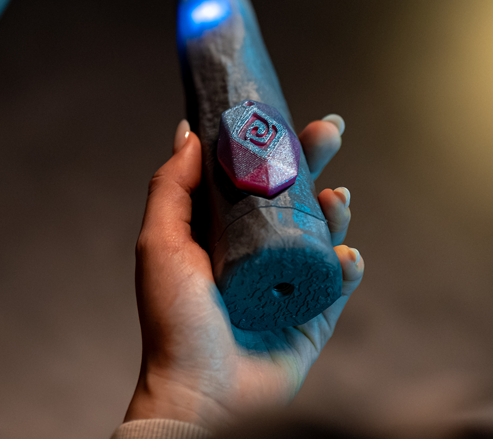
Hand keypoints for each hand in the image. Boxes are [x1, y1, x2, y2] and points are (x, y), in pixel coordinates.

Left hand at [125, 115, 361, 428]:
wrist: (201, 393)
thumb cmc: (173, 320)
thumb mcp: (159, 243)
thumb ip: (170, 187)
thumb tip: (187, 132)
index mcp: (215, 231)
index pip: (246, 176)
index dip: (265, 144)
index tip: (277, 111)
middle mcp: (251, 251)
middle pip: (290, 193)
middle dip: (312, 158)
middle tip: (329, 129)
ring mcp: (283, 281)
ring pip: (320, 231)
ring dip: (333, 206)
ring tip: (334, 195)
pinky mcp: (310, 314)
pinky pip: (337, 282)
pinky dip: (346, 263)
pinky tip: (343, 252)